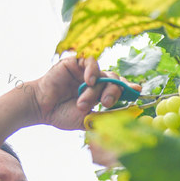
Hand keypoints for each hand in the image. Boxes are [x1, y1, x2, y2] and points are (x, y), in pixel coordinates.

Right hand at [23, 56, 138, 130]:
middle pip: (115, 80)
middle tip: (107, 103)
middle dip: (114, 92)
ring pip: (103, 74)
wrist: (41, 109)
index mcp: (101, 94)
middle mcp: (95, 81)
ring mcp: (86, 72)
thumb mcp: (89, 119)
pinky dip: (93, 71)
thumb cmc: (63, 114)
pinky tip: (88, 81)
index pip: (120, 88)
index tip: (138, 90)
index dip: (129, 88)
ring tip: (84, 102)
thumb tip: (133, 113)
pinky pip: (91, 61)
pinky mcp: (75, 63)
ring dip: (97, 90)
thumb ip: (109, 116)